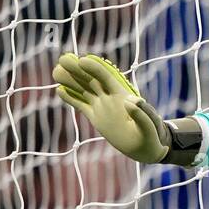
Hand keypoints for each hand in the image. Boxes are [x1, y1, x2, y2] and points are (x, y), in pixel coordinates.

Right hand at [53, 52, 171, 162]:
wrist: (147, 149)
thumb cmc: (153, 135)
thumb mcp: (151, 125)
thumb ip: (143, 113)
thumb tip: (131, 101)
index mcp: (121, 95)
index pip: (106, 77)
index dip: (94, 68)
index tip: (81, 60)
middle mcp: (109, 98)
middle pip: (90, 79)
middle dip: (77, 69)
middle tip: (62, 59)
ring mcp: (102, 107)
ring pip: (83, 90)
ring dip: (70, 81)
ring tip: (56, 72)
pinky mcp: (96, 118)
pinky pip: (81, 106)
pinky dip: (71, 99)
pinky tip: (59, 91)